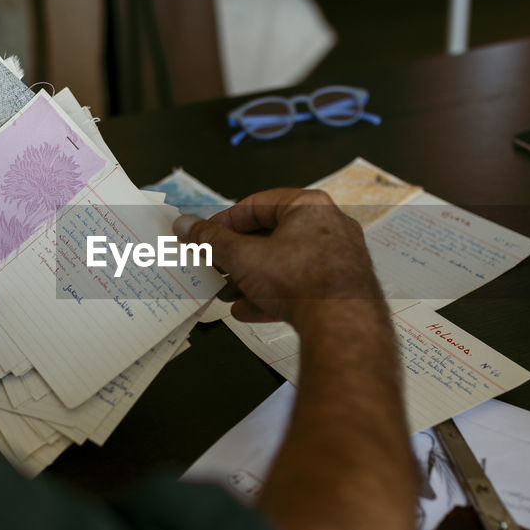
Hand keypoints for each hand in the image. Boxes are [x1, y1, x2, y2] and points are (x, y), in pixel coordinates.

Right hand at [173, 189, 381, 327]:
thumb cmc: (304, 281)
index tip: (205, 235)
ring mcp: (338, 258)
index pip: (257, 204)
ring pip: (285, 264)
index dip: (225, 221)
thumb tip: (187, 226)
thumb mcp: (243, 257)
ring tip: (227, 292)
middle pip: (271, 235)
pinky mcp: (341, 287)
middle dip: (237, 255)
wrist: (342, 325)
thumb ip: (211, 241)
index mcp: (308, 206)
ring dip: (252, 278)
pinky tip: (249, 310)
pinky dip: (274, 295)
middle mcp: (329, 226)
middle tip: (215, 264)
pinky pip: (301, 286)